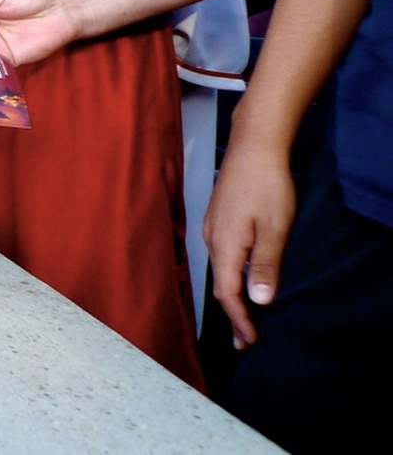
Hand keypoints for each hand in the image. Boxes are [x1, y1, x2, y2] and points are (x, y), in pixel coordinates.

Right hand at [205, 138, 295, 348]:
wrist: (253, 146)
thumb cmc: (267, 185)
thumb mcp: (275, 228)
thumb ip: (265, 266)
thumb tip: (257, 300)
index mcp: (225, 245)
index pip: (228, 293)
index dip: (239, 320)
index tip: (249, 342)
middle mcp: (212, 238)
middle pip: (220, 285)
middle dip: (232, 314)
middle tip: (244, 340)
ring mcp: (211, 226)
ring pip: (219, 269)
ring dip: (230, 294)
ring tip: (243, 314)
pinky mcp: (216, 217)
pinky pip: (219, 254)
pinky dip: (229, 274)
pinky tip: (238, 276)